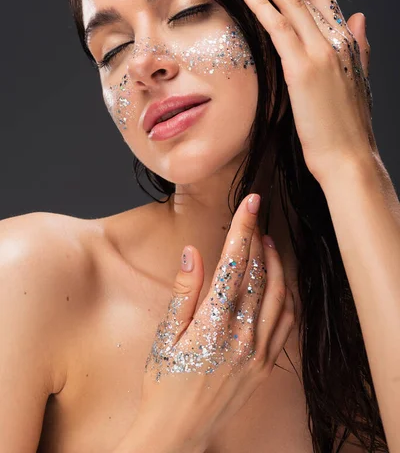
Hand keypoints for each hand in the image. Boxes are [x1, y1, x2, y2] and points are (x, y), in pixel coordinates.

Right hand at [136, 194, 294, 450]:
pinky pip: (287, 323)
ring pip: (280, 295)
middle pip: (259, 273)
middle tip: (257, 216)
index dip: (244, 228)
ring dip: (277, 264)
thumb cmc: (164, 382)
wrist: (177, 431)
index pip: (234, 263)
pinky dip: (288, 296)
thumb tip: (193, 252)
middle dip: (259, 238)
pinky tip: (282, 282)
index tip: (251, 202)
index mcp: (212, 324)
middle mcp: (241, 335)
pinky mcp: (266, 365)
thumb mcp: (164, 335)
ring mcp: (258, 351)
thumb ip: (183, 291)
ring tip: (269, 242)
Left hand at [239, 0, 377, 184]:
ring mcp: (321, 53)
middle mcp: (337, 41)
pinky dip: (262, 6)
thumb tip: (359, 19)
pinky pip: (279, 28)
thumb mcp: (358, 81)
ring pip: (292, 2)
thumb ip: (358, 47)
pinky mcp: (302, 69)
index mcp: (348, 43)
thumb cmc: (348, 127)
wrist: (348, 158)